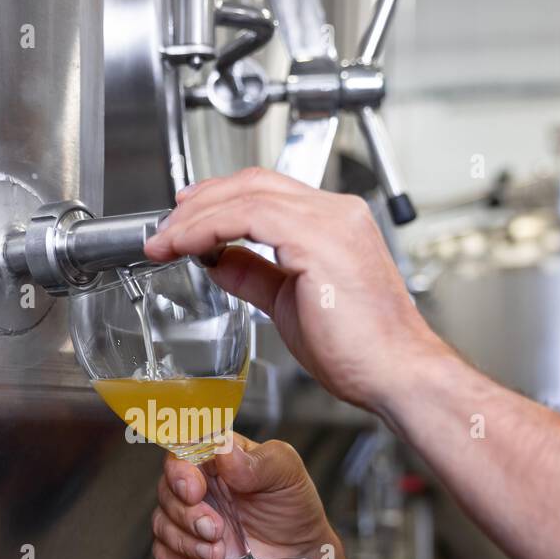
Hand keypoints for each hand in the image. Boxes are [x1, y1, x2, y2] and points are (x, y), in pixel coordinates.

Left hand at [144, 167, 448, 411]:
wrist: (396, 375)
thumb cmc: (360, 352)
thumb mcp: (289, 305)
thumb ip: (255, 275)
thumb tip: (217, 260)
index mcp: (335, 224)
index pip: (266, 191)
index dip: (218, 199)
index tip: (184, 219)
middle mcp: (336, 213)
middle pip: (253, 183)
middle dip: (199, 202)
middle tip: (163, 228)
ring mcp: (331, 222)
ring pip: (246, 195)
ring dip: (196, 216)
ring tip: (165, 240)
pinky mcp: (318, 241)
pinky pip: (249, 217)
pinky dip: (210, 227)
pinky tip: (187, 246)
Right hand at [150, 433, 332, 558]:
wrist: (298, 558)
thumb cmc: (294, 509)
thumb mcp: (288, 474)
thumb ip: (259, 460)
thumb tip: (225, 451)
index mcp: (218, 458)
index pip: (182, 451)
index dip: (180, 470)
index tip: (194, 490)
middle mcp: (199, 485)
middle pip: (166, 489)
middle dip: (187, 514)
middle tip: (216, 530)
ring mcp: (190, 517)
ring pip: (161, 522)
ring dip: (186, 541)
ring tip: (219, 553)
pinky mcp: (187, 548)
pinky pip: (163, 552)